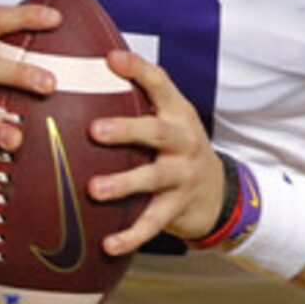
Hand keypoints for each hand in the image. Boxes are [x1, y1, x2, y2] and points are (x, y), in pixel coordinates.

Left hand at [86, 48, 226, 255]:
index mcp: (177, 113)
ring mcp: (182, 175)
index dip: (138, 70)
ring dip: (124, 183)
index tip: (111, 58)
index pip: (160, 84)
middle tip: (94, 130)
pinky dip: (131, 236)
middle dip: (127, 130)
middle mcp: (183, 141)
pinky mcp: (177, 207)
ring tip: (94, 189)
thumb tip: (87, 64)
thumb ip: (137, 97)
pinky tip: (108, 245)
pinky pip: (153, 223)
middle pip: (157, 132)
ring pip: (153, 178)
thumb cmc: (176, 147)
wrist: (218, 192)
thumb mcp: (168, 117)